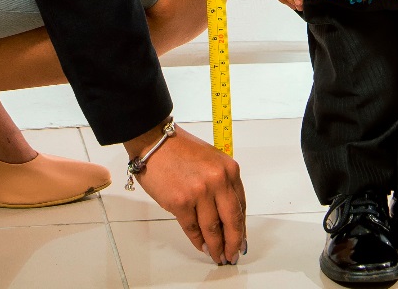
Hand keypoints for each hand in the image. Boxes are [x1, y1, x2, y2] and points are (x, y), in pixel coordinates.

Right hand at [127, 123, 246, 264]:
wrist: (155, 142)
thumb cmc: (180, 150)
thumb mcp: (212, 161)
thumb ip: (221, 184)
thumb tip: (225, 213)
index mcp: (230, 170)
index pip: (241, 204)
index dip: (241, 226)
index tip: (242, 238)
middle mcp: (218, 181)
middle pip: (231, 220)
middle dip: (233, 242)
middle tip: (233, 254)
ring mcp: (200, 193)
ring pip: (213, 228)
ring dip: (216, 246)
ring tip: (218, 255)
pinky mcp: (181, 202)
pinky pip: (192, 227)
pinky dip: (197, 240)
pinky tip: (201, 246)